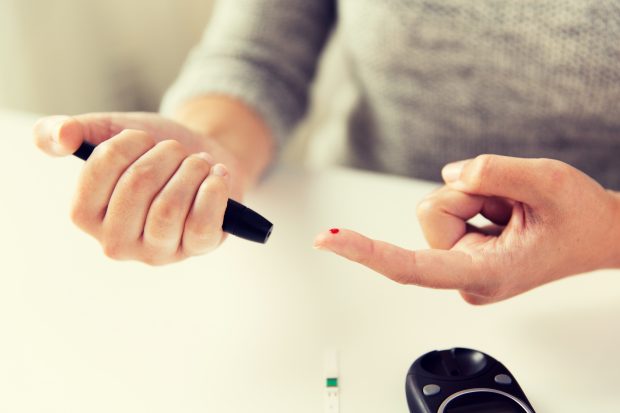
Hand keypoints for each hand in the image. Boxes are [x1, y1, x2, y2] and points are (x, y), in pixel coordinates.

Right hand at [34, 112, 240, 264]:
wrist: (203, 155)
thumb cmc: (152, 151)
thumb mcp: (108, 132)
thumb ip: (66, 131)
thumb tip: (60, 137)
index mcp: (86, 214)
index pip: (99, 169)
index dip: (128, 142)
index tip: (143, 137)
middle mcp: (117, 242)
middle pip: (137, 186)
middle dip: (165, 154)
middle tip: (176, 150)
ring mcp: (157, 251)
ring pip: (169, 208)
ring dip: (191, 170)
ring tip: (198, 163)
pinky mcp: (196, 249)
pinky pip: (202, 224)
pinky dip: (214, 190)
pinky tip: (217, 176)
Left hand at [314, 155, 619, 303]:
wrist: (598, 233)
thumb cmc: (580, 218)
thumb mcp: (549, 182)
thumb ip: (496, 173)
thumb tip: (452, 175)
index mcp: (485, 275)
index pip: (412, 268)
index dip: (367, 252)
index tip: (327, 240)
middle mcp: (465, 275)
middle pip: (431, 214)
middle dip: (470, 195)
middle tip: (515, 205)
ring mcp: (461, 262)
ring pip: (438, 205)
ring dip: (477, 195)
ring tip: (513, 210)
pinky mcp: (460, 246)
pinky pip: (449, 202)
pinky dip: (476, 197)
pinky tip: (503, 211)